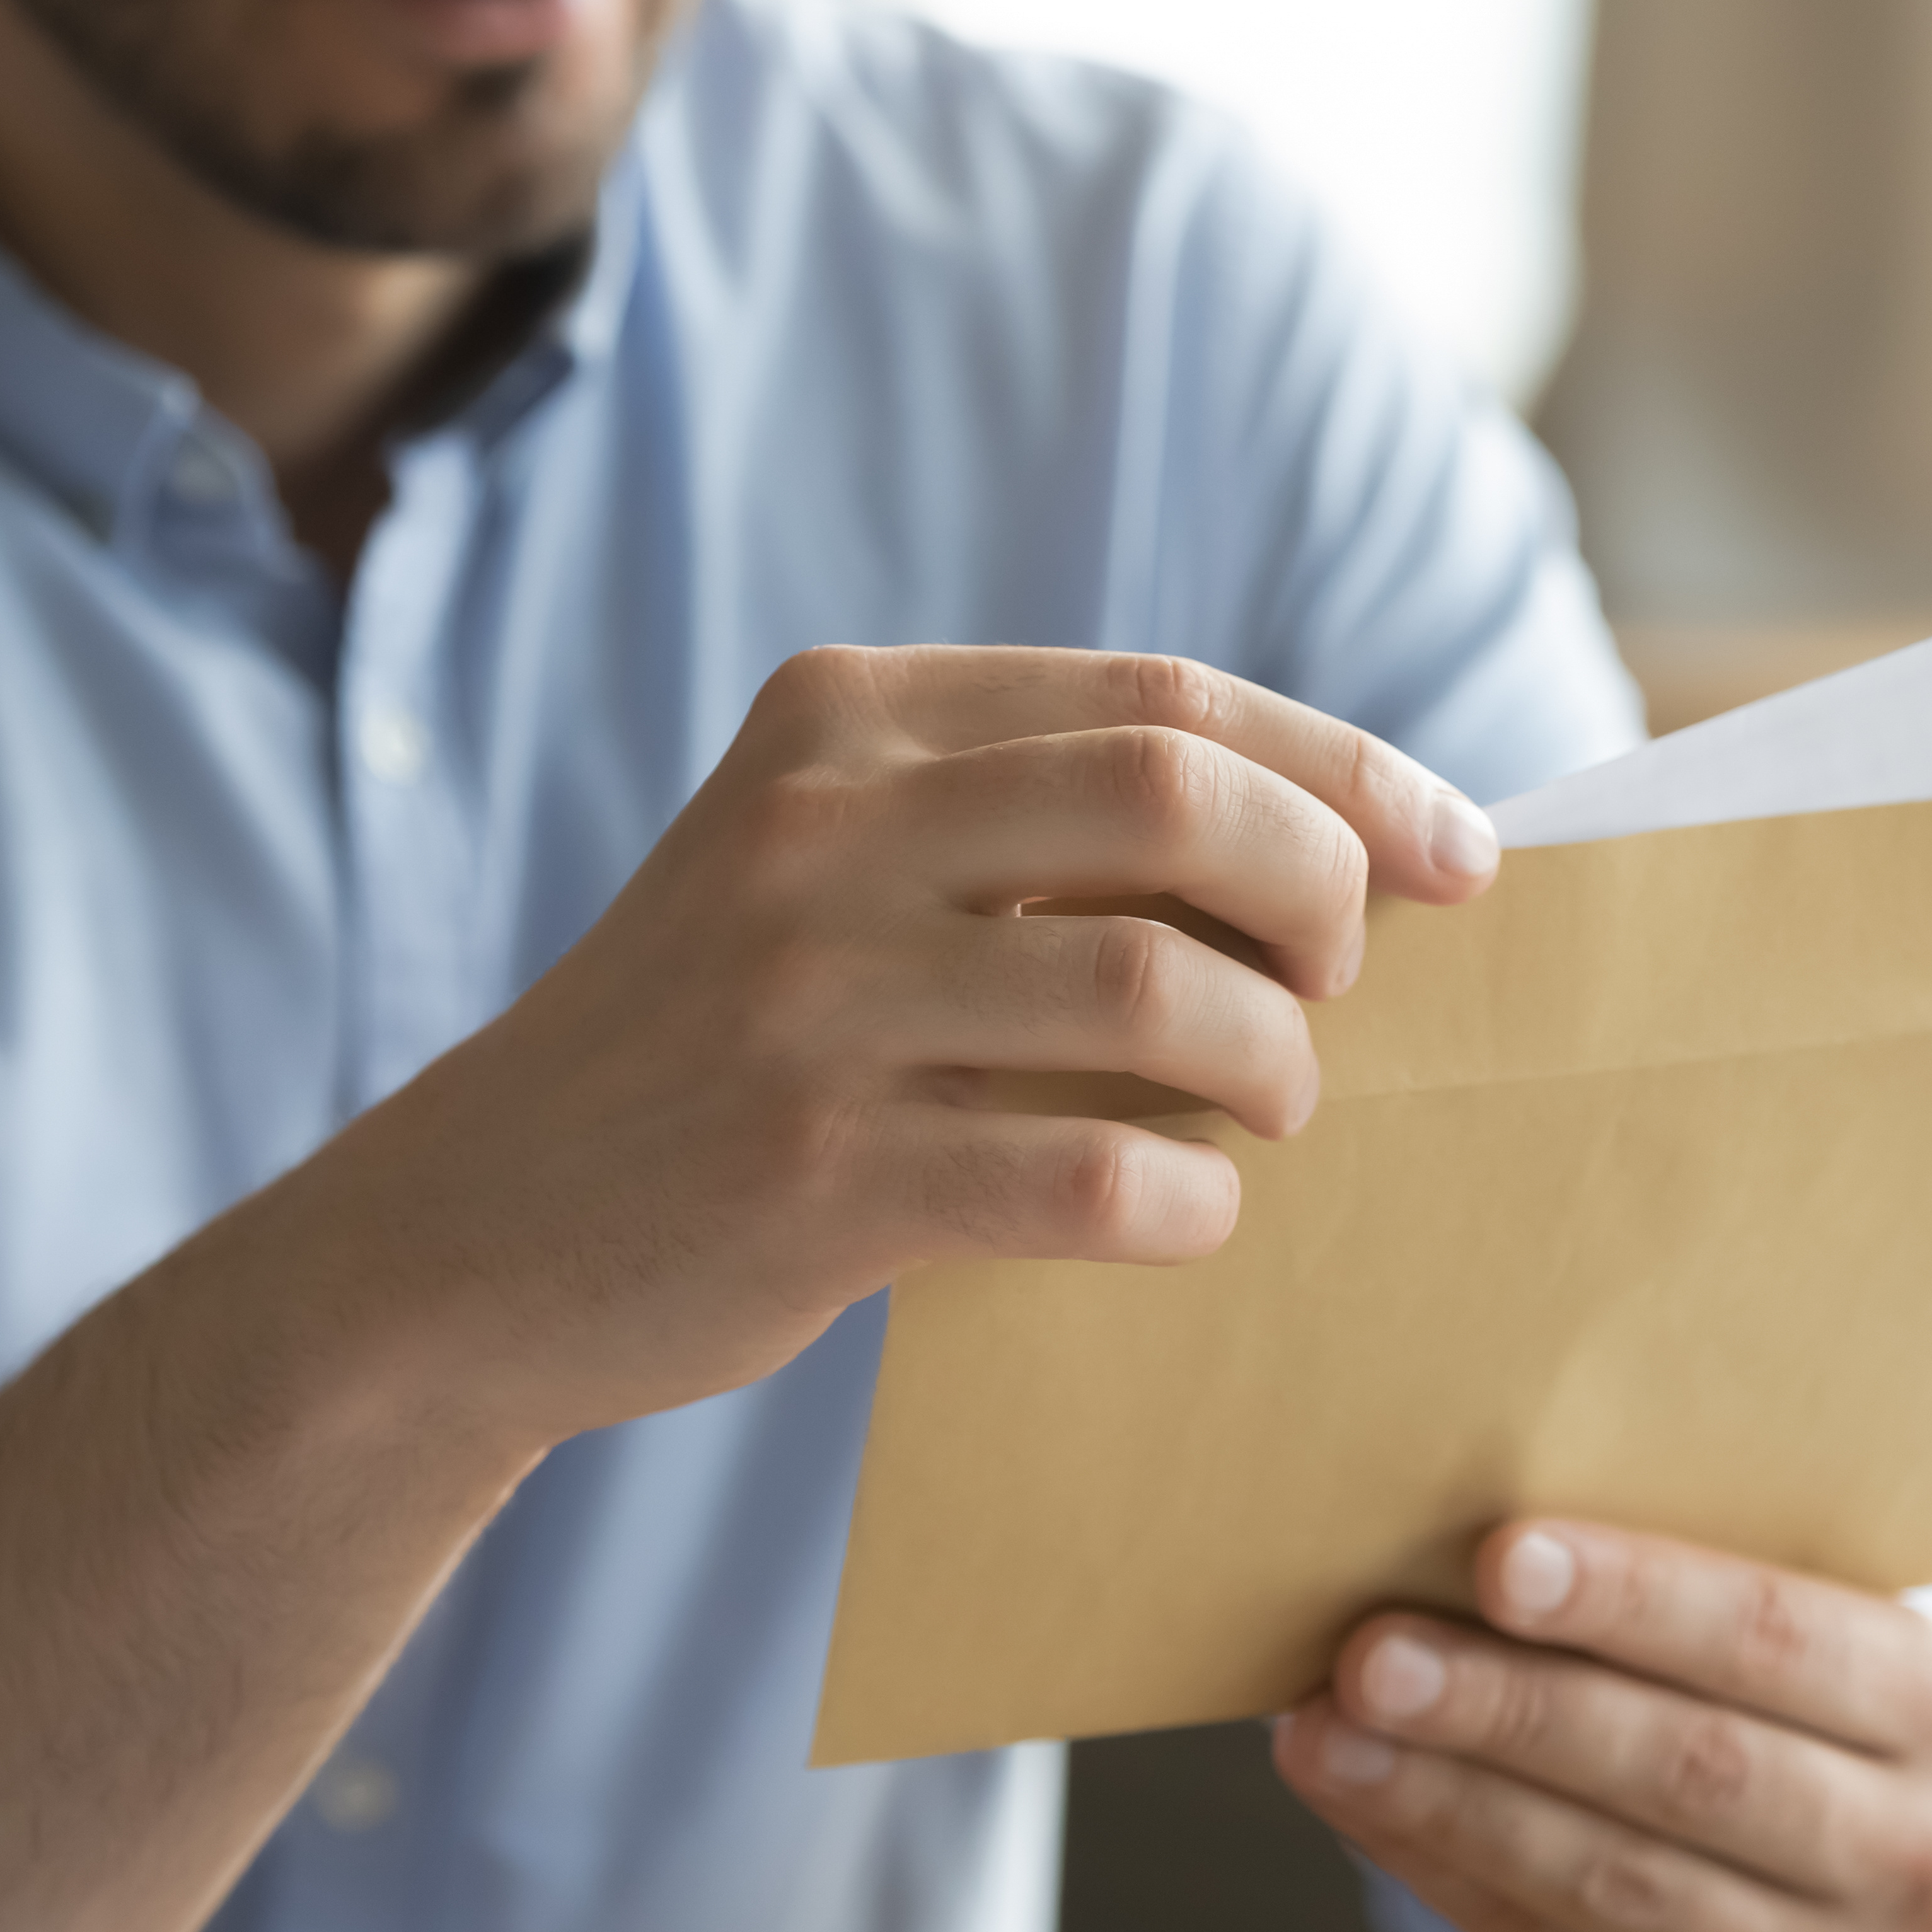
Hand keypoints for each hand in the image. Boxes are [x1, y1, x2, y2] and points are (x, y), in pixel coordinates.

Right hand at [277, 646, 1499, 1448]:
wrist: (472, 1233)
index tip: (1459, 850)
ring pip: (1154, 991)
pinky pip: (1086, 1179)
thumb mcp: (829, 870)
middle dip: (1324, 885)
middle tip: (1348, 979)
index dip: (1347, 769)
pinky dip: (1183, 1205)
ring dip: (1270, 1061)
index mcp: (845, 720)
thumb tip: (1331, 851)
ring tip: (1270, 1107)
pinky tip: (1182, 1216)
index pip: (1165, 698)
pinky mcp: (809, 1175)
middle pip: (1178, 797)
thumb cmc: (717, 1051)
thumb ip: (1018, 828)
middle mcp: (820, 831)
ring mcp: (807, 1001)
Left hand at [1273, 1520, 1931, 1931]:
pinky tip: (1355, 1799)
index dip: (1639, 1599)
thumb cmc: (1770, 1709)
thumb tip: (1453, 1518)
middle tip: (1373, 1652)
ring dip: (1451, 1798)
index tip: (1497, 1558)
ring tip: (1326, 1731)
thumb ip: (1680, 1584)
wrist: (1835, 1910)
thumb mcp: (1782, 1639)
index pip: (1781, 1638)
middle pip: (1694, 1767)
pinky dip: (1438, 1870)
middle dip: (1516, 1708)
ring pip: (1615, 1877)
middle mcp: (1919, 1859)